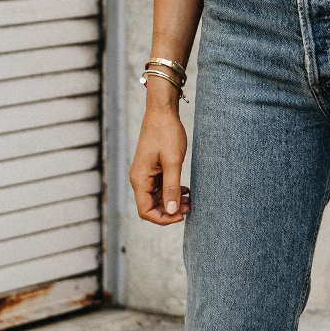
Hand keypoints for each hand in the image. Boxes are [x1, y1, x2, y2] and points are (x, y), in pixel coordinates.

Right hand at [129, 88, 189, 224]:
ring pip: (157, 198)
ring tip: (189, 199)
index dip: (163, 218)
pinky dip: (172, 192)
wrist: (162, 112)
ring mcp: (145, 174)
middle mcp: (139, 179)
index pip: (145, 211)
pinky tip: (185, 190)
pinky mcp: (152, 169)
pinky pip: (160, 188)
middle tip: (189, 206)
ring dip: (172, 202)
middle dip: (170, 210)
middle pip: (151, 207)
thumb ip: (172, 187)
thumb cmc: (166, 133)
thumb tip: (171, 211)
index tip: (181, 215)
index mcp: (140, 179)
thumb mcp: (173, 162)